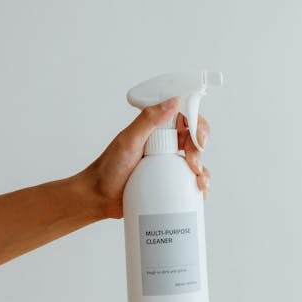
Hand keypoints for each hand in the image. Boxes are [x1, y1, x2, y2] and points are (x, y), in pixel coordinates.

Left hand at [77, 97, 211, 218]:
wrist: (99, 198)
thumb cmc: (108, 168)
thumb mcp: (128, 141)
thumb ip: (148, 120)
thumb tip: (173, 102)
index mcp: (156, 129)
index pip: (184, 118)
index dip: (198, 125)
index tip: (200, 139)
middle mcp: (164, 144)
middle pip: (194, 140)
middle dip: (199, 151)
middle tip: (194, 165)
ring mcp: (167, 164)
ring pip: (195, 162)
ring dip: (203, 171)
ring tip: (199, 183)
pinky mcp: (169, 182)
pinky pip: (189, 182)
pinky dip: (199, 186)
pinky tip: (200, 193)